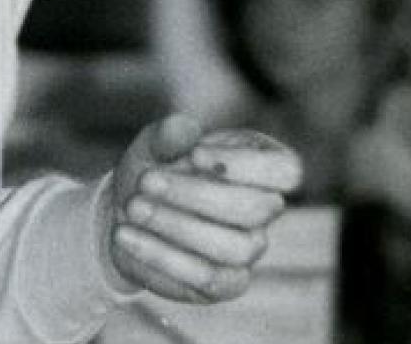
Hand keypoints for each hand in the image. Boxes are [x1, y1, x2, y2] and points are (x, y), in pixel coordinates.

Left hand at [100, 115, 301, 303]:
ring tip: (134, 207)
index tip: (195, 154)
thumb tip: (183, 127)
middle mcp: (262, 210)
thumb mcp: (152, 146)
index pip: (286, 170)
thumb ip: (167, 135)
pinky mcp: (224, 283)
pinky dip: (162, 255)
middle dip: (196, 193)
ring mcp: (247, 250)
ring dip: (178, 226)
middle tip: (146, 180)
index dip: (246, 164)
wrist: (125, 215)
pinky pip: (208, 278)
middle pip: (257, 209)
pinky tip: (126, 235)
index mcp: (258, 166)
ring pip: (235, 248)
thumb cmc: (153, 171)